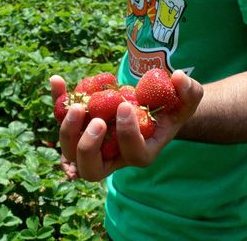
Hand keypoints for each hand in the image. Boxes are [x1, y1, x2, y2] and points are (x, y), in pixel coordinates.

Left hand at [50, 70, 202, 180]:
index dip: (128, 134)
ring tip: (76, 105)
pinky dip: (57, 102)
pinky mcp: (80, 127)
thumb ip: (189, 92)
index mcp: (141, 152)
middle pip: (91, 169)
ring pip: (70, 152)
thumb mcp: (186, 100)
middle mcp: (113, 156)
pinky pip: (62, 119)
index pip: (133, 154)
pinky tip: (57, 80)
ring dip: (68, 129)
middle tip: (96, 120)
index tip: (126, 106)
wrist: (150, 106)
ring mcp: (94, 144)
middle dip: (89, 147)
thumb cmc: (169, 109)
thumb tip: (178, 77)